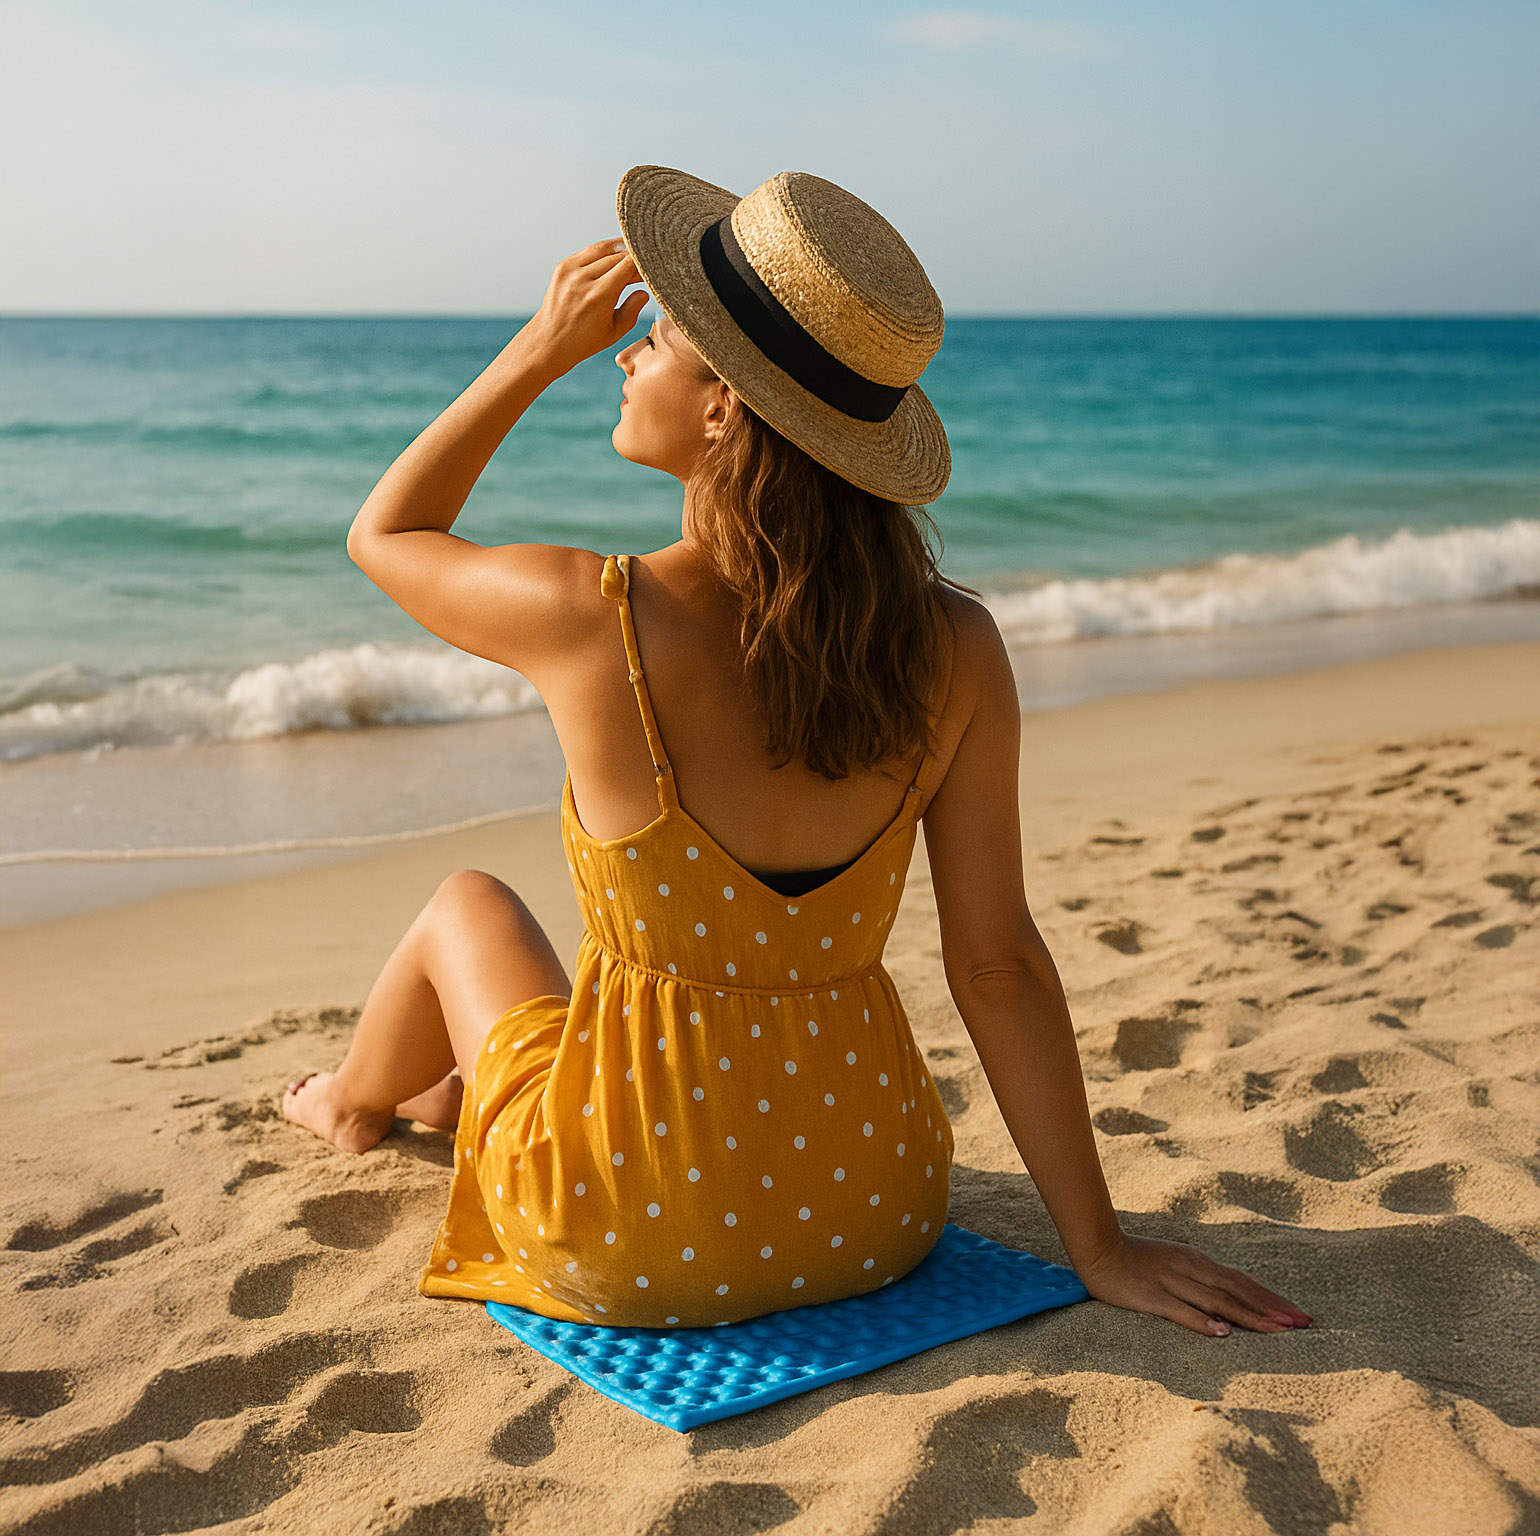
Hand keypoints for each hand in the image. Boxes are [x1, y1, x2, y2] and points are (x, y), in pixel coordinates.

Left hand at [521, 239, 649, 375]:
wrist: (549, 342)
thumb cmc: (583, 342)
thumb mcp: (615, 332)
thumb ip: (632, 309)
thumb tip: (644, 291)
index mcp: (598, 296)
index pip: (628, 265)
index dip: (643, 266)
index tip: (650, 273)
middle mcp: (583, 279)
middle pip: (617, 255)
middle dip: (633, 260)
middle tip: (642, 270)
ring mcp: (570, 270)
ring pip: (603, 248)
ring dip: (619, 251)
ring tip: (630, 260)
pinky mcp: (562, 266)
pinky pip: (588, 251)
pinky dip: (603, 253)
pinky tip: (612, 259)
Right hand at [1074, 1233, 1311, 1336]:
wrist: (1098, 1247)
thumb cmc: (1137, 1258)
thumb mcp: (1175, 1261)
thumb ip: (1201, 1277)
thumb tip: (1232, 1299)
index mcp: (1198, 1260)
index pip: (1243, 1281)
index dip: (1272, 1298)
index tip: (1300, 1316)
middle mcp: (1191, 1268)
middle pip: (1238, 1290)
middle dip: (1272, 1308)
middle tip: (1302, 1325)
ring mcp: (1172, 1281)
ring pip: (1218, 1300)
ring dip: (1250, 1315)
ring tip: (1278, 1330)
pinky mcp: (1152, 1296)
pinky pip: (1181, 1309)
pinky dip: (1203, 1321)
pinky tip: (1222, 1333)